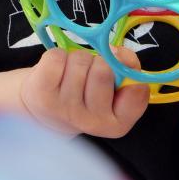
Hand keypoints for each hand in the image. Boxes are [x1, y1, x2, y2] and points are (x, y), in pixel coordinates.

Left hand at [19, 47, 148, 138]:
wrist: (42, 111)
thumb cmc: (85, 95)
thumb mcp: (114, 90)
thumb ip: (129, 70)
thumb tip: (120, 54)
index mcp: (115, 125)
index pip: (136, 91)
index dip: (129, 74)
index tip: (118, 76)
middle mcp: (91, 123)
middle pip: (104, 69)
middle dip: (99, 61)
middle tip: (90, 75)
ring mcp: (64, 110)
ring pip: (80, 60)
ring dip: (77, 60)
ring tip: (71, 75)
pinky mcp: (42, 95)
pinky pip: (57, 57)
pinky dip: (58, 56)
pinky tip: (56, 73)